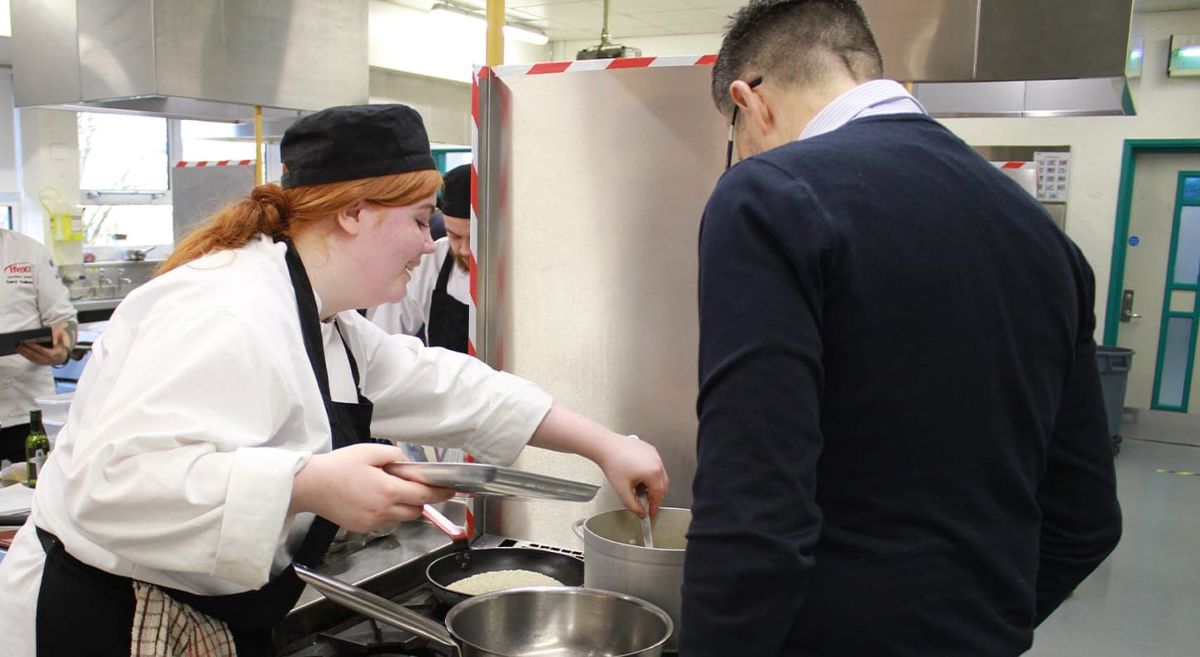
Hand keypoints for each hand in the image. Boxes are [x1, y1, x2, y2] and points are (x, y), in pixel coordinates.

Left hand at [16, 324, 68, 365]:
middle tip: (19, 345)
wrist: (60, 358)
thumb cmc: (59, 348)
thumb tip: (58, 334)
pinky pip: (31, 359)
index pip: (42, 351)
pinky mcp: (38, 363)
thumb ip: (60, 338)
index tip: (27, 342)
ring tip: (17, 348)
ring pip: (31, 358)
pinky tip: (20, 351)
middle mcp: (47, 360)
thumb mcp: (62, 343)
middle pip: (35, 355)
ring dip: (24, 353)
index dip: (34, 347)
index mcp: (53, 354)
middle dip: (26, 350)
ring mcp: (42, 362)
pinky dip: (25, 355)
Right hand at [290, 443, 454, 532]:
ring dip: (405, 506)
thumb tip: (410, 467)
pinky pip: (386, 521)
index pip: (424, 496)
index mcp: (387, 490)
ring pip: (402, 517)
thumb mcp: (371, 452)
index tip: (451, 490)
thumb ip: (397, 457)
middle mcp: (383, 510)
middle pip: (417, 510)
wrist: (310, 485)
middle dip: (421, 499)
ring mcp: (372, 522)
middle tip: (415, 485)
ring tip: (390, 488)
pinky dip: (389, 511)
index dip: (441, 493)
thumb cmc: (338, 466)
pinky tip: (375, 498)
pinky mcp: (363, 528)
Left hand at [596, 434, 668, 518]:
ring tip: (640, 489)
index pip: (659, 495)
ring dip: (653, 485)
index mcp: (653, 473)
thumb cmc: (613, 463)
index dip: (655, 507)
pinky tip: (638, 476)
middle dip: (655, 497)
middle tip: (647, 504)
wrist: (606, 446)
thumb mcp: (622, 490)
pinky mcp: (650, 450)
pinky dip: (651, 474)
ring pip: (660, 475)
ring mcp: (654, 455)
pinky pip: (655, 466)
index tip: (651, 513)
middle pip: (663, 486)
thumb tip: (640, 513)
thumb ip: (633, 506)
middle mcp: (657, 462)